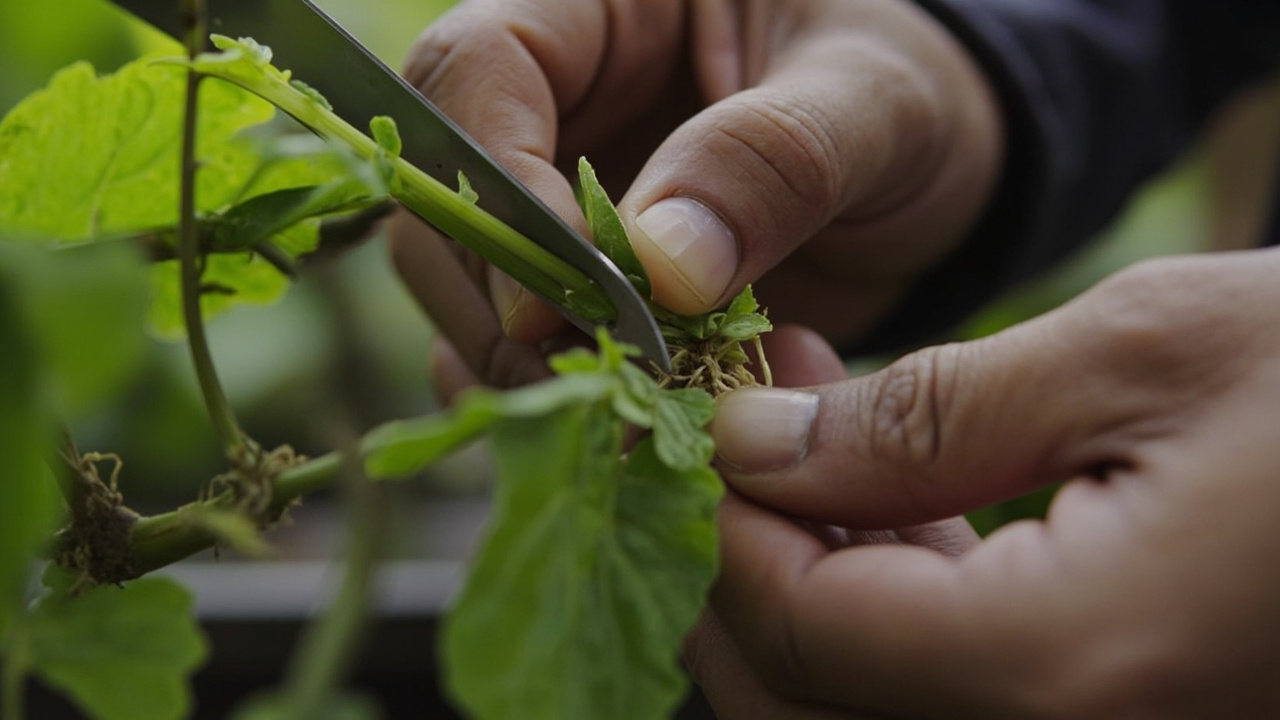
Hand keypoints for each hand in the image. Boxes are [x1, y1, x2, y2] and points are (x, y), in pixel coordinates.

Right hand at [388, 0, 1002, 393]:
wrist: (935, 169)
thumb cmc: (912, 91)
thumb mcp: (874, 100)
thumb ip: (771, 160)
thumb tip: (656, 267)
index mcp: (601, 9)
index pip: (478, 71)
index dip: (498, 185)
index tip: (558, 298)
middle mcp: (554, 104)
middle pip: (445, 200)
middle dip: (503, 303)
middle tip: (597, 385)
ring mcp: (558, 203)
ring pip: (465, 289)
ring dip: (526, 369)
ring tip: (623, 425)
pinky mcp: (583, 287)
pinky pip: (525, 348)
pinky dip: (564, 402)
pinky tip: (632, 433)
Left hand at [695, 248, 1279, 717]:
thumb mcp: (1137, 355)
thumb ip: (923, 417)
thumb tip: (755, 445)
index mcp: (1062, 670)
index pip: (799, 630)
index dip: (720, 522)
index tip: (689, 420)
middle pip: (803, 701)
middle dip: (738, 562)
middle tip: (724, 428)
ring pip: (865, 705)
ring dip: (808, 576)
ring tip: (796, 427)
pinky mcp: (1119, 717)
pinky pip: (957, 694)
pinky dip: (897, 606)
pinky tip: (887, 493)